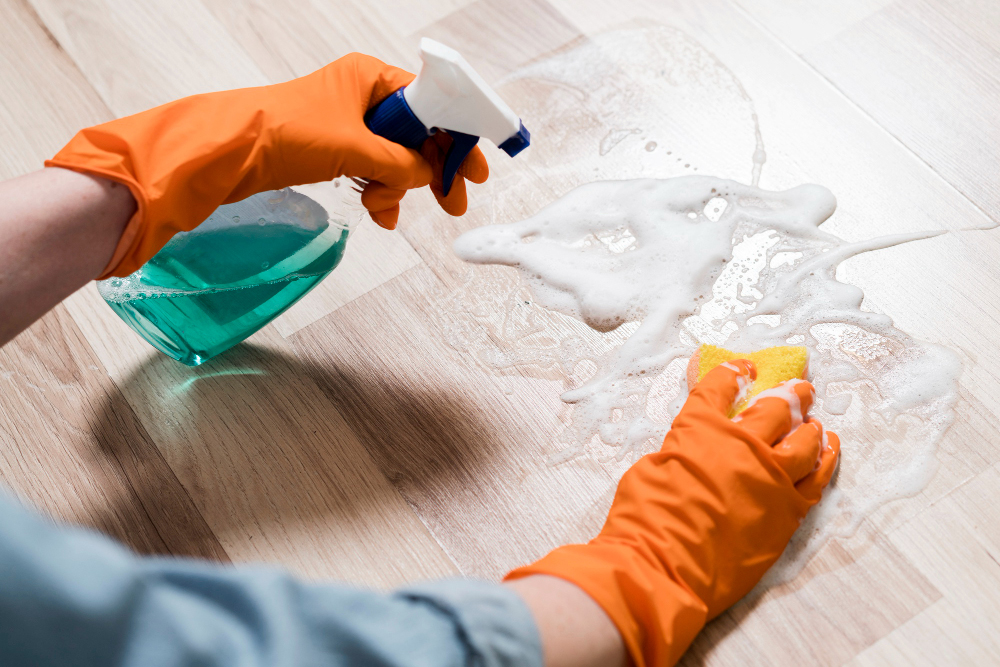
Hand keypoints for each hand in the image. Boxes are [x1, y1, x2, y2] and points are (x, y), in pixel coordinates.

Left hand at [46, 53, 487, 277]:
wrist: (228, 153)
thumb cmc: (285, 132)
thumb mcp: (354, 148)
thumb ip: (400, 162)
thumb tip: (429, 174)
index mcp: (372, 78)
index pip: (432, 104)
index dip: (456, 136)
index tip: (475, 168)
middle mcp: (363, 96)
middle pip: (417, 134)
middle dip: (432, 170)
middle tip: (453, 202)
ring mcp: (349, 124)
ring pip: (395, 159)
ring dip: (398, 188)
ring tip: (388, 210)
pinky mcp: (333, 149)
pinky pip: (372, 172)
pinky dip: (378, 193)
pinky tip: (377, 213)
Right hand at [506, 361, 839, 666]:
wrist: (664, 565)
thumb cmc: (645, 518)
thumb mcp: (651, 466)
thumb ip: (682, 450)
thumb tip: (695, 450)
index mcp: (700, 428)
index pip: (719, 388)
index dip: (731, 373)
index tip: (743, 367)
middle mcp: (742, 445)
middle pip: (776, 408)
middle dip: (789, 394)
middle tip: (798, 389)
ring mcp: (771, 478)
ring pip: (805, 440)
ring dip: (811, 426)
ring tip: (815, 421)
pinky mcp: (788, 512)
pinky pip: (817, 478)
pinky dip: (825, 460)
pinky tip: (829, 450)